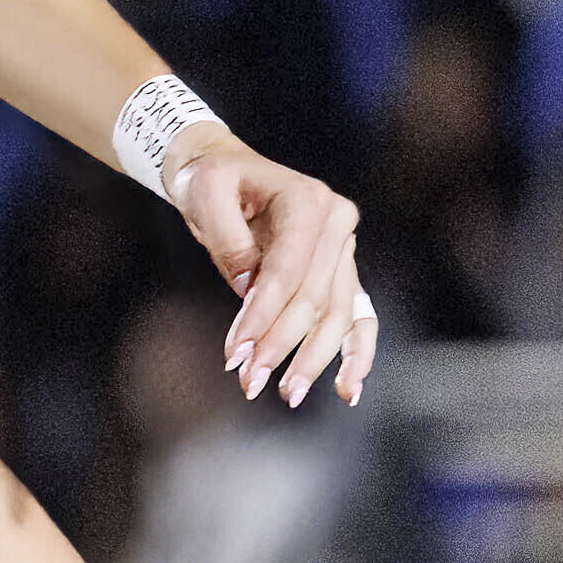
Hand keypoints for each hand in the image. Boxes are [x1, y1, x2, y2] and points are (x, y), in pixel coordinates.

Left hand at [166, 135, 377, 407]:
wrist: (226, 169)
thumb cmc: (212, 179)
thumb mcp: (205, 193)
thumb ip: (228, 240)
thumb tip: (248, 288)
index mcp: (309, 201)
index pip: (287, 272)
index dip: (262, 316)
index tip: (235, 353)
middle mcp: (337, 224)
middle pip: (314, 299)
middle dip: (281, 345)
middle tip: (250, 382)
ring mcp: (343, 249)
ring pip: (338, 315)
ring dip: (314, 360)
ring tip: (286, 393)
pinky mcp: (339, 270)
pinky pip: (357, 316)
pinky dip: (356, 353)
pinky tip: (346, 388)